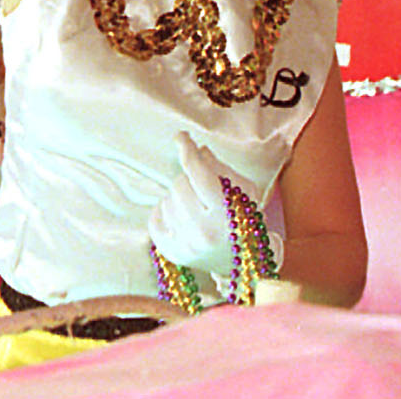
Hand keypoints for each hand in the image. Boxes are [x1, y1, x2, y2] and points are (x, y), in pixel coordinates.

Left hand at [148, 133, 282, 276]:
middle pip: (180, 185)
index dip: (188, 151)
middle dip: (189, 179)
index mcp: (226, 214)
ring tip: (196, 206)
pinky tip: (181, 215)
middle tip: (201, 186)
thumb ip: (220, 169)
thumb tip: (197, 150)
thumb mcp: (244, 191)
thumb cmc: (245, 220)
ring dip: (178, 196)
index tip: (181, 137)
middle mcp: (203, 232)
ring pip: (166, 199)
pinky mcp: (171, 253)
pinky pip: (155, 217)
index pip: (199, 174)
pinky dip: (165, 210)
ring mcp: (185, 245)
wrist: (243, 264)